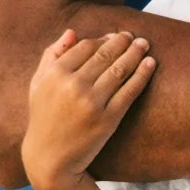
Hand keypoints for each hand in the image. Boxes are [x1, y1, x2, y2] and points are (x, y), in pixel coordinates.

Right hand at [21, 30, 155, 189]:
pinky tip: (150, 64)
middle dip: (123, 42)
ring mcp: (92, 102)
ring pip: (120, 70)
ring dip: (136, 54)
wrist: (50, 158)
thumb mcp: (38, 84)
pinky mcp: (108, 119)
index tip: (114, 37)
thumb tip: (72, 32)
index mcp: (55, 73)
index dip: (103, 39)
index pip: (86, 46)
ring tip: (145, 45)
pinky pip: (129, 91)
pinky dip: (142, 75)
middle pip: (105, 55)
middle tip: (134, 37)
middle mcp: (73, 85)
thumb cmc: (44, 117)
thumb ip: (51, 55)